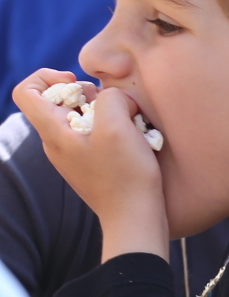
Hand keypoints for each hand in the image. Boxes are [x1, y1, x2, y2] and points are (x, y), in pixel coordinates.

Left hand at [13, 70, 165, 260]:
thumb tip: (112, 98)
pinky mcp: (89, 167)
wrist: (135, 219)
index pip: (25, 91)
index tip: (78, 84)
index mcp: (54, 132)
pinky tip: (132, 141)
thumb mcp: (118, 127)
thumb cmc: (125, 175)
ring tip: (129, 125)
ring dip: (105, 113)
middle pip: (57, 102)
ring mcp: (72, 157)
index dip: (47, 77)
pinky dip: (111, 131)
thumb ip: (110, 99)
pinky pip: (93, 137)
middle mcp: (56, 144)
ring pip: (79, 118)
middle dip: (87, 95)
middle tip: (114, 107)